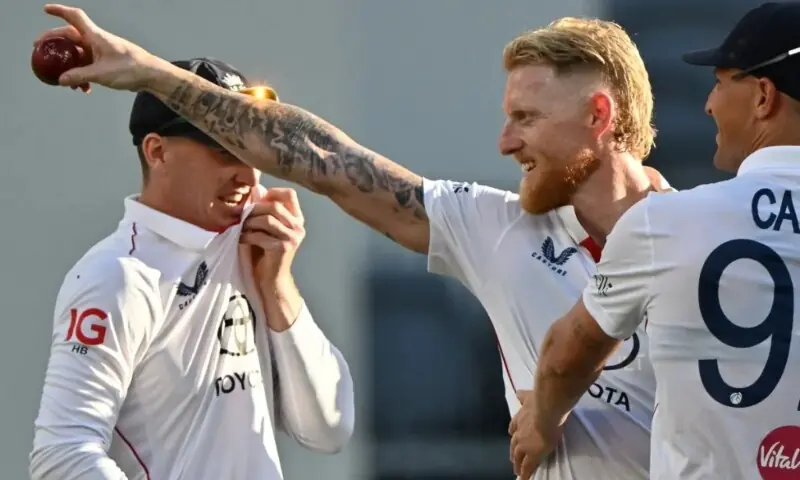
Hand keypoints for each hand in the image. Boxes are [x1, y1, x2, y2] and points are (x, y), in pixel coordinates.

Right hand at [34, 4, 162, 91]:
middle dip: (55, 42)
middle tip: (40, 49)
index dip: (59, 11)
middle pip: (70, 36)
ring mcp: (102, 51)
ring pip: (79, 54)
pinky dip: (83, 74)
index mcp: (96, 36)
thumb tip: (61, 80)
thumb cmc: (131, 69)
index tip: (46, 10)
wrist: (151, 76)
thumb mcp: (102, 73)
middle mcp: (97, 41)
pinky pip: (89, 65)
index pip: (75, 17)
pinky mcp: (107, 62)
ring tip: (61, 78)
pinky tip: (84, 88)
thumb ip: (80, 76)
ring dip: (69, 64)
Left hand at [240, 188, 304, 284]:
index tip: (258, 200)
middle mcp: (298, 227)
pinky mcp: (283, 248)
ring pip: (267, 220)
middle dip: (254, 209)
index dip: (273, 193)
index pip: (290, 194)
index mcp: (297, 219)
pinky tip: (241, 239)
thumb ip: (264, 210)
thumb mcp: (266, 228)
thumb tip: (255, 189)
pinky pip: (261, 235)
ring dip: (249, 223)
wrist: (271, 279)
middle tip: (242, 217)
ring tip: (240, 228)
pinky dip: (247, 236)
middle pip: (275, 206)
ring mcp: (293, 238)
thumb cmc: (266, 252)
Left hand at [508, 390, 562, 478]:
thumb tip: (518, 393)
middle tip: (513, 457)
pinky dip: (524, 474)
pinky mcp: (532, 455)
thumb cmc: (540, 401)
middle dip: (513, 451)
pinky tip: (523, 478)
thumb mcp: (529, 396)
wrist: (546, 410)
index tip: (513, 435)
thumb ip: (524, 396)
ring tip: (516, 470)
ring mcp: (523, 445)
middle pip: (513, 444)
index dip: (514, 433)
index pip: (513, 428)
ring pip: (517, 457)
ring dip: (516, 463)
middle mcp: (518, 432)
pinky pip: (527, 467)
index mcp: (519, 418)